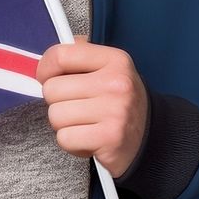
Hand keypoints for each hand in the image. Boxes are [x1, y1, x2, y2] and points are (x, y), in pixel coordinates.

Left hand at [36, 35, 148, 177]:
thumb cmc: (121, 102)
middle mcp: (115, 83)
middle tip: (76, 106)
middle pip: (52, 89)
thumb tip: (49, 59)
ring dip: (64, 124)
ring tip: (84, 123)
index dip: (45, 68)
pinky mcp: (109, 138)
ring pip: (55, 115)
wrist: (152, 138)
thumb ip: (80, 55)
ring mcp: (114, 111)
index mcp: (114, 60)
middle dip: (57, 101)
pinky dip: (71, 143)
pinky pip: (64, 138)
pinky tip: (88, 138)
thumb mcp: (108, 69)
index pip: (61, 55)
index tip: (47, 77)